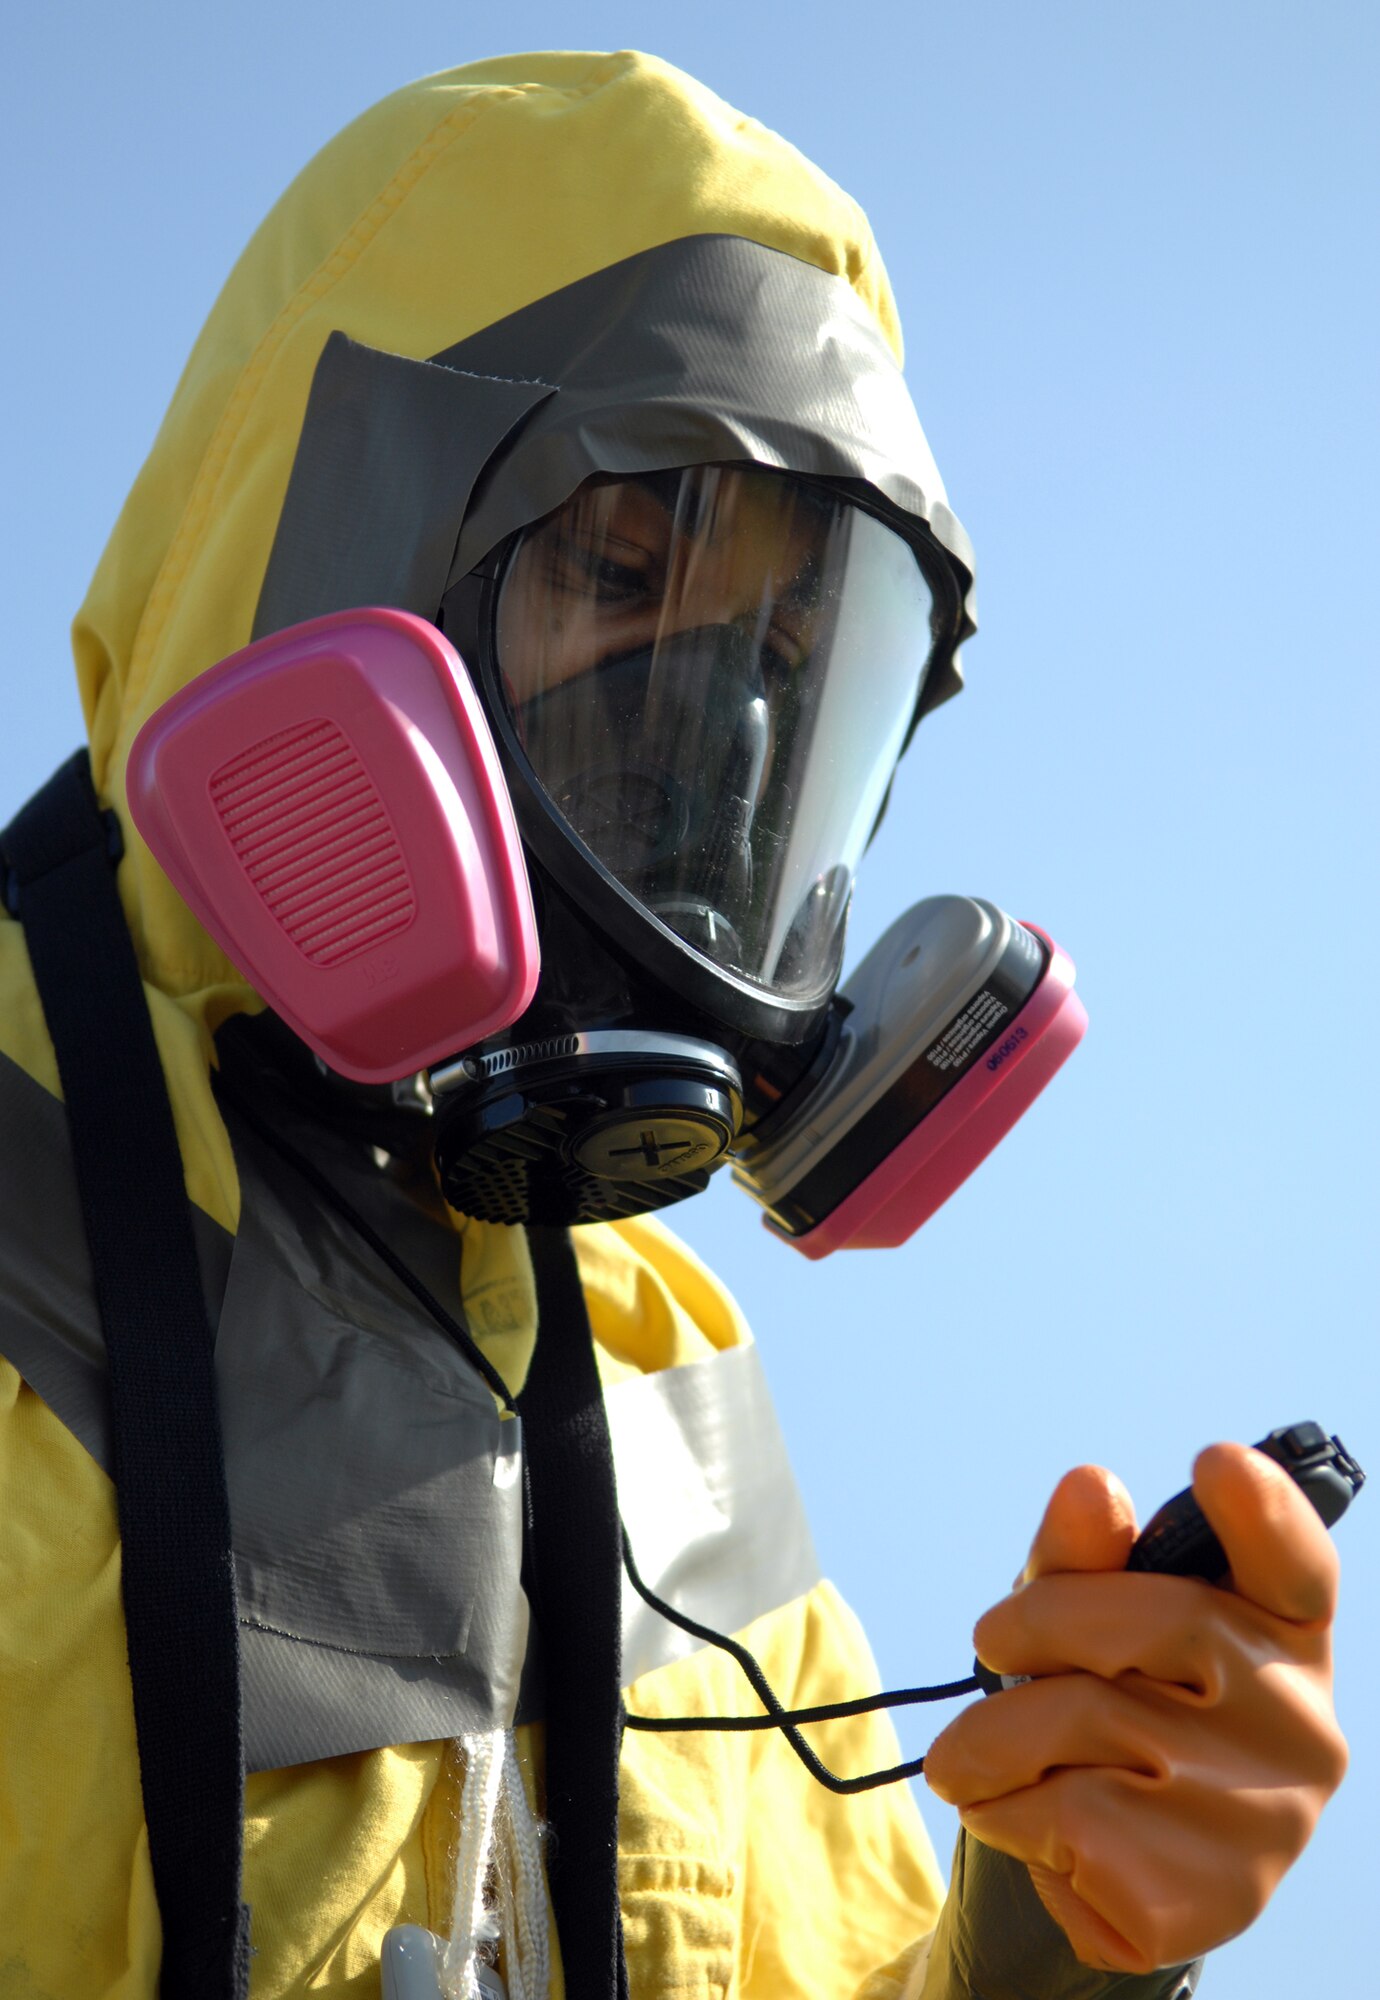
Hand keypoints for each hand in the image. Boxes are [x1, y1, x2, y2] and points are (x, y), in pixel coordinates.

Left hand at [923, 1446, 1347, 1973]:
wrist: (1098, 1866)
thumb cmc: (1104, 1702)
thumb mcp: (1082, 1618)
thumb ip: (1083, 1556)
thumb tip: (1091, 1486)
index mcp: (1285, 1634)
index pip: (1297, 1566)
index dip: (1264, 1513)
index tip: (1217, 1461)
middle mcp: (1301, 1724)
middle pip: (1158, 1621)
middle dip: (1039, 1621)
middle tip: (986, 1640)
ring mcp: (1267, 1821)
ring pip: (1085, 1726)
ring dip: (991, 1738)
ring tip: (970, 1760)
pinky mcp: (1210, 1900)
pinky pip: (1064, 1822)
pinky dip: (1010, 1818)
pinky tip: (1035, 1830)